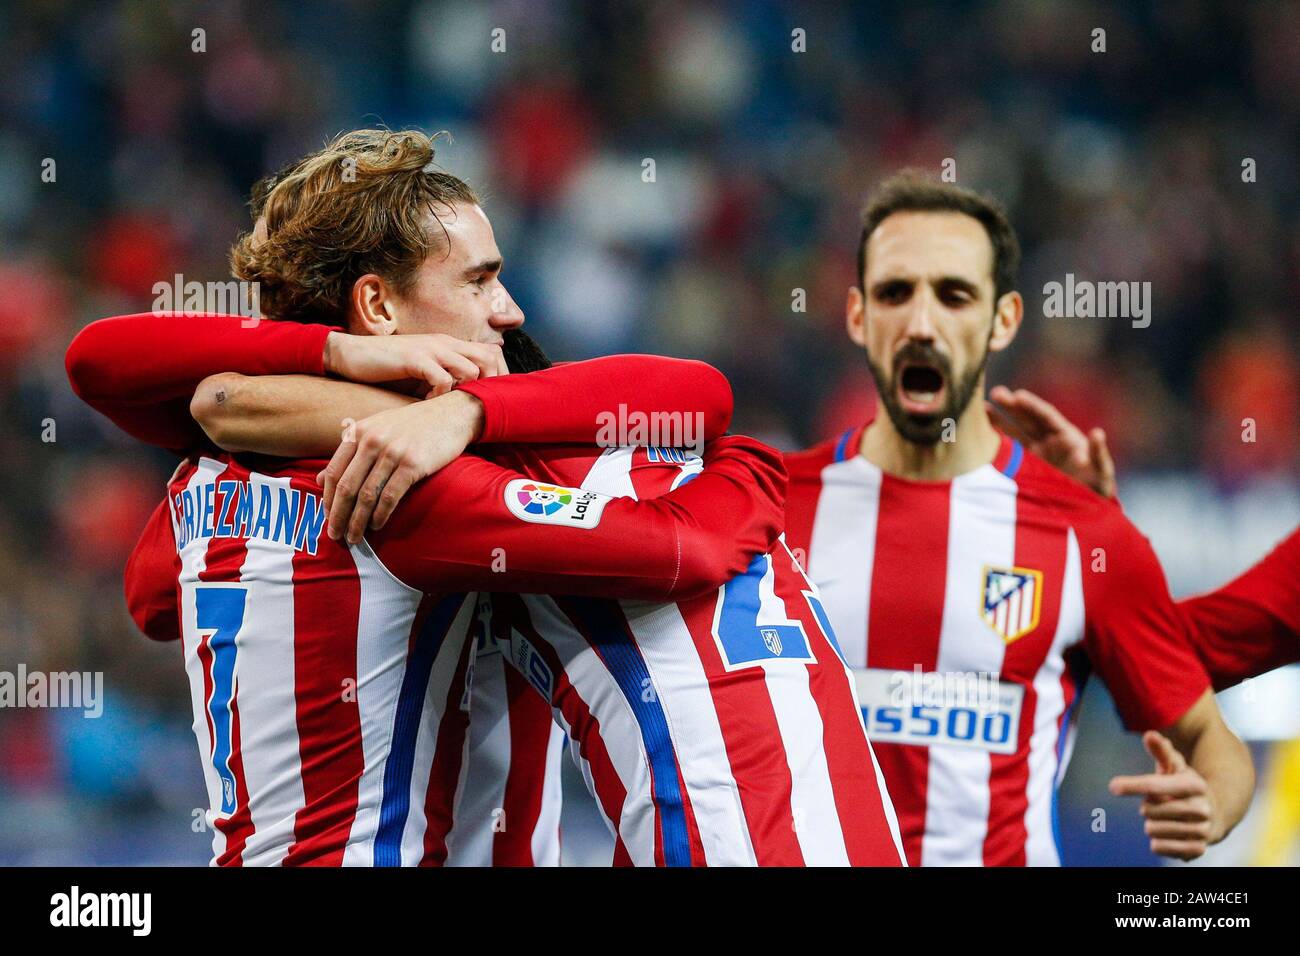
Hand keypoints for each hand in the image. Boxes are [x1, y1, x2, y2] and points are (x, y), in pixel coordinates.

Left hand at [318, 390, 484, 543]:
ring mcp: (392, 452)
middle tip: (335, 536)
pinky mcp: (412, 464)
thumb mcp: (376, 429)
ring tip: (354, 538)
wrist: (451, 414)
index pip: (334, 471)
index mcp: (359, 432)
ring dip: (358, 521)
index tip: (328, 518)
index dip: (328, 499)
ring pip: (366, 495)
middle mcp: (371, 440)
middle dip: (339, 516)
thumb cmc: (413, 425)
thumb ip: (349, 452)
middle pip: (347, 487)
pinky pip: (390, 496)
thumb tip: (320, 479)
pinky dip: (380, 515)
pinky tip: (377, 526)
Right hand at [324, 332, 507, 395]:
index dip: (500, 375)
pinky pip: (442, 378)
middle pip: (490, 357)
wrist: (351, 356)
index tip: (492, 399)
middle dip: (492, 385)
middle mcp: (445, 342)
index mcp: (450, 345)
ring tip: (451, 405)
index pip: (493, 352)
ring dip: (466, 391)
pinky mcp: (415, 358)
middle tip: (478, 407)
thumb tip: (467, 404)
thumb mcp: (423, 375)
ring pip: (471, 368)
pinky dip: (441, 395)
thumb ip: (445, 381)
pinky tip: (428, 404)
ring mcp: (431, 348)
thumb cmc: (388, 370)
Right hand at [987, 386, 1115, 497]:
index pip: (1046, 416)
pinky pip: (1010, 453)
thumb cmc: (1098, 486)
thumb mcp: (1102, 469)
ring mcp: (1035, 454)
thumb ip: (1098, 452)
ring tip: (981, 410)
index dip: (1032, 406)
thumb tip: (1097, 433)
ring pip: (1015, 433)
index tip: (1017, 396)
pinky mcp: (1026, 468)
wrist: (1087, 508)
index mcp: (1066, 436)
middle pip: (1027, 419)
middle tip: (995, 393)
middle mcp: (1048, 440)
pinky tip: (982, 438)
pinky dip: (998, 444)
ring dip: (999, 421)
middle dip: (1011, 406)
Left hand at [1109, 731, 1218, 860]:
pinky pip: (1159, 847)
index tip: (1113, 786)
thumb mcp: (1175, 767)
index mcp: (1194, 785)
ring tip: (1167, 819)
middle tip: (1161, 804)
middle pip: (1148, 810)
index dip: (1133, 785)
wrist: (1215, 814)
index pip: (1155, 785)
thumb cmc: (1184, 786)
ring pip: (1151, 829)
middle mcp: (1201, 808)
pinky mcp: (1197, 849)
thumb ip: (1161, 751)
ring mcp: (1201, 830)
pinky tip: (1168, 834)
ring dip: (1152, 824)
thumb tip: (1149, 734)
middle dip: (1147, 807)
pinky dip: (1157, 842)